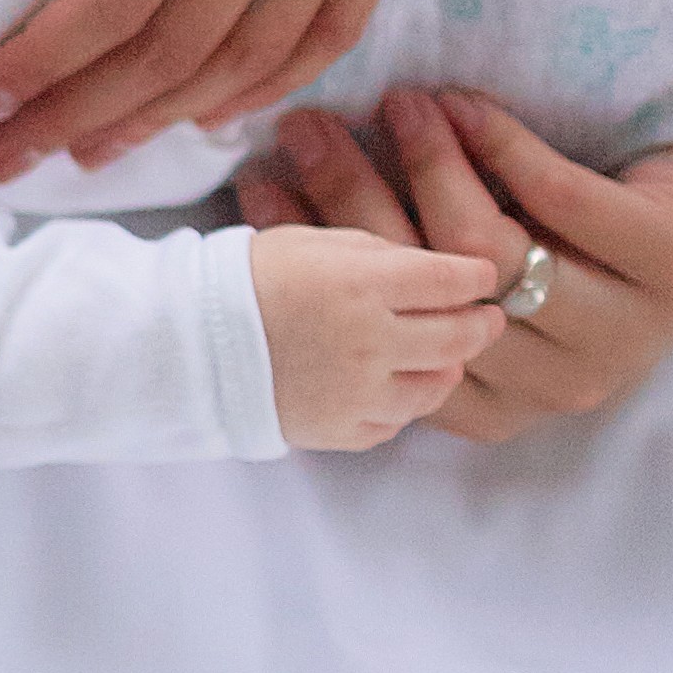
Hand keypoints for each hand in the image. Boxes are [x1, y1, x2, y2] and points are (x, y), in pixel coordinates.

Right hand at [235, 88, 672, 446]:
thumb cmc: (575, 224)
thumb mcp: (480, 263)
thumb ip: (402, 269)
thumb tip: (268, 200)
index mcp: (504, 400)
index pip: (384, 339)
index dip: (317, 257)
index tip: (262, 184)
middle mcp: (568, 384)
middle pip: (426, 291)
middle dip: (353, 195)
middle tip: (310, 128)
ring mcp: (630, 330)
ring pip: (486, 252)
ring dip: (428, 163)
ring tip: (397, 103)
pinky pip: (555, 199)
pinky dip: (497, 141)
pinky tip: (461, 101)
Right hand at [249, 223, 507, 450]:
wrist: (185, 341)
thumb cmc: (243, 279)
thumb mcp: (310, 242)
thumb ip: (376, 254)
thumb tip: (427, 269)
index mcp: (362, 284)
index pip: (450, 279)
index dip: (476, 275)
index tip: (482, 275)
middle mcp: (371, 341)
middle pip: (458, 336)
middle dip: (480, 323)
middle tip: (487, 317)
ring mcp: (359, 392)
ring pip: (437, 386)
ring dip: (449, 366)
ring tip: (444, 355)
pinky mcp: (341, 430)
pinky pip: (396, 422)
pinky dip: (404, 403)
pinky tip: (394, 386)